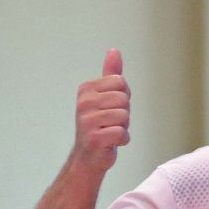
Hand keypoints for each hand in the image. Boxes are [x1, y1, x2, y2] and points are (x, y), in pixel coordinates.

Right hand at [71, 48, 130, 172]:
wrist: (87, 157)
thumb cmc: (99, 126)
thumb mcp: (105, 97)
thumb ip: (110, 74)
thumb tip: (114, 51)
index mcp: (86, 89)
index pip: (121, 83)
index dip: (123, 98)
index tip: (111, 108)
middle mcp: (84, 103)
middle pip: (124, 100)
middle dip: (124, 114)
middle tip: (111, 123)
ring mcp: (87, 121)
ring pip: (124, 116)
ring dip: (123, 128)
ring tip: (110, 132)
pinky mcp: (94, 138)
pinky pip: (122, 133)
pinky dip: (121, 140)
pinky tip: (110, 143)